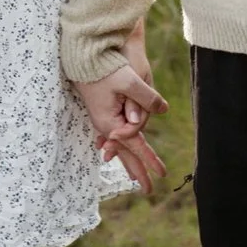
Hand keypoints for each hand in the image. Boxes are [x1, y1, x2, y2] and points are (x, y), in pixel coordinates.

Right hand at [74, 61, 168, 190]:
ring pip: (120, 145)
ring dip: (129, 161)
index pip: (136, 145)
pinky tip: (114, 153)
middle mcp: (105, 124)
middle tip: (149, 190)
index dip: (150, 160)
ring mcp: (102, 119)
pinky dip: (120, 146)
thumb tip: (161, 110)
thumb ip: (145, 98)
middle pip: (125, 152)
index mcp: (111, 122)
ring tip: (136, 177)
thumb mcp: (129, 81)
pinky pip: (115, 135)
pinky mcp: (103, 111)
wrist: (83, 56)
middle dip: (138, 169)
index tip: (163, 174)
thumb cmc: (105, 67)